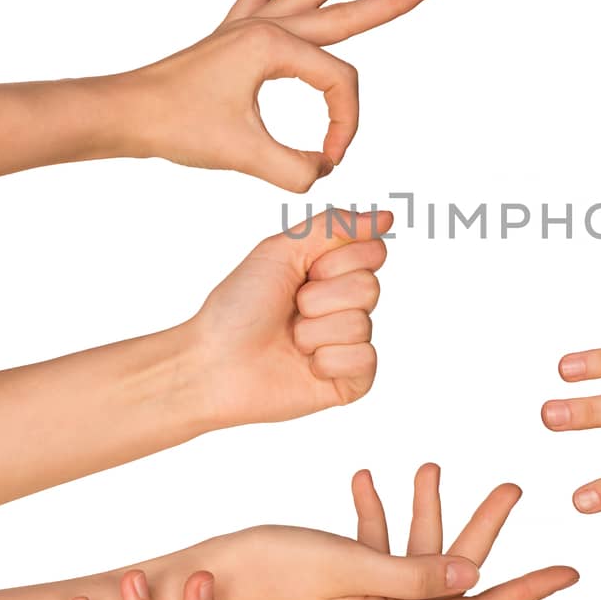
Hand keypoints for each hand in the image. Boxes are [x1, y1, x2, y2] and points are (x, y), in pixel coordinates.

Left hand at [122, 0, 433, 189]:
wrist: (124, 111)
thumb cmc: (176, 127)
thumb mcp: (243, 155)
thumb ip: (294, 168)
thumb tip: (321, 171)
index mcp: (274, 46)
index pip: (339, 83)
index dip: (344, 125)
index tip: (327, 161)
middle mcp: (266, 25)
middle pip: (344, 11)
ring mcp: (248, 24)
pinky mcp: (232, 32)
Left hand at [185, 207, 392, 426]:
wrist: (212, 362)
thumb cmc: (239, 307)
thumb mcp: (281, 251)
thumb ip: (333, 227)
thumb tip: (388, 217)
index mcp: (333, 273)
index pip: (373, 252)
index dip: (335, 261)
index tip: (303, 272)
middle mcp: (345, 306)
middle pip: (370, 287)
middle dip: (320, 297)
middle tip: (291, 309)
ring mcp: (349, 344)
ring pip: (362, 324)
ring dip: (314, 331)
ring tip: (290, 341)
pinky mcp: (350, 381)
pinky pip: (364, 359)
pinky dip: (327, 361)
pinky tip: (304, 367)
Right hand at [189, 464, 578, 599]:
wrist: (199, 582)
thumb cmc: (269, 571)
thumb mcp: (350, 565)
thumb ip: (415, 572)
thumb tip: (473, 576)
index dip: (527, 590)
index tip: (570, 572)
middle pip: (453, 578)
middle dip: (482, 530)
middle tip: (513, 486)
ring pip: (415, 557)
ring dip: (425, 511)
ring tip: (433, 465)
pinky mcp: (335, 587)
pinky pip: (373, 551)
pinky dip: (377, 515)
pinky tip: (369, 478)